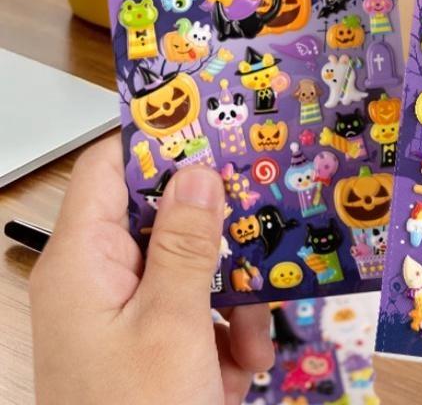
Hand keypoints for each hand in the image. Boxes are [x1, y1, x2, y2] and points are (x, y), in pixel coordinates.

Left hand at [29, 137, 273, 404]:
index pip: (109, 169)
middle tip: (265, 222)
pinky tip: (242, 366)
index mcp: (83, 261)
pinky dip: (226, 331)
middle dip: (218, 230)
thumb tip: (199, 170)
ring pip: (191, 265)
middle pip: (164, 217)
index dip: (158, 142)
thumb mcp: (172, 326)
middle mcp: (100, 277)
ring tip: (252, 338)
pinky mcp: (153, 343)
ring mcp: (128, 312)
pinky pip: (197, 309)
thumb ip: (186, 244)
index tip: (216, 128)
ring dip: (233, 294)